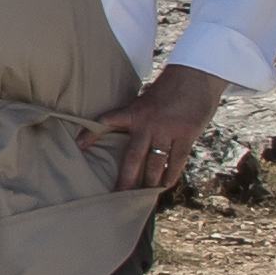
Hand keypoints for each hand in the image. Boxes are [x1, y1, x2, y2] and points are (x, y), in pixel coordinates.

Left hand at [82, 64, 227, 196]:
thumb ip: (135, 115)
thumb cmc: (169, 87)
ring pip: (155, 163)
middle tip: (118, 196)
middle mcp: (149, 125)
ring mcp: (168, 131)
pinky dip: (170, 174)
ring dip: (149, 182)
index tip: (79, 145)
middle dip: (126, 178)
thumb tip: (128, 131)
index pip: (107, 122)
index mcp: (135, 112)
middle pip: (133, 157)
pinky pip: (176, 161)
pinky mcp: (186, 136)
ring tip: (142, 197)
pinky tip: (165, 186)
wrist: (196, 76)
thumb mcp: (146, 98)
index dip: (92, 133)